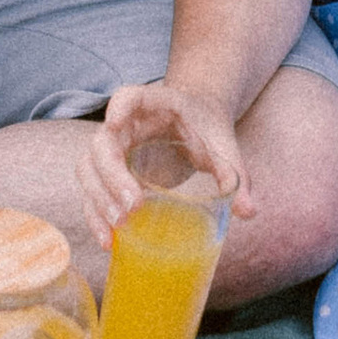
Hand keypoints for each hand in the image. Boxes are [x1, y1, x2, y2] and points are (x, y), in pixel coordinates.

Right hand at [80, 80, 253, 254]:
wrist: (197, 120)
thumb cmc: (207, 127)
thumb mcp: (223, 145)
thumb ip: (234, 173)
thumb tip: (248, 212)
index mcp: (155, 104)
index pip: (128, 96)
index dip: (118, 107)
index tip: (115, 122)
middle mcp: (126, 124)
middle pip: (102, 143)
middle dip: (111, 177)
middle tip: (132, 207)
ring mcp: (114, 148)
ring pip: (89, 170)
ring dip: (98, 201)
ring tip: (117, 231)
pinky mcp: (110, 172)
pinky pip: (92, 192)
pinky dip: (96, 216)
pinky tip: (109, 242)